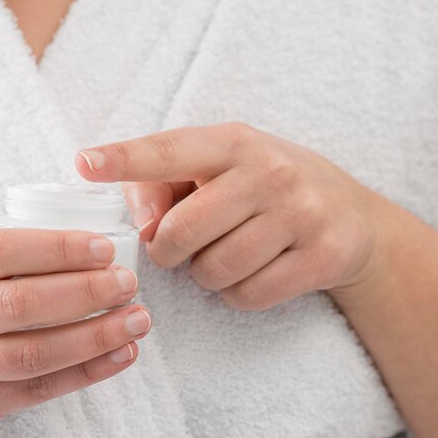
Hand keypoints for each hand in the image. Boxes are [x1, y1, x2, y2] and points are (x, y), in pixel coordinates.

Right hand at [0, 228, 151, 437]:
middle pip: (19, 303)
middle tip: (128, 284)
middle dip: (84, 292)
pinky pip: (36, 390)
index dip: (55, 247)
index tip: (102, 247)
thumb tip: (81, 248)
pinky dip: (85, 373)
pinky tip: (120, 356)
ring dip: (94, 336)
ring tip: (137, 320)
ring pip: (33, 352)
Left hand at [74, 122, 385, 311]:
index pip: (168, 151)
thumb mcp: (218, 167)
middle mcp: (269, 171)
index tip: (85, 163)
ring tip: (223, 255)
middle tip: (178, 247)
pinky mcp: (322, 256)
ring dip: (205, 276)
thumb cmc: (263, 188)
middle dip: (167, 251)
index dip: (124, 159)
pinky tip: (253, 272)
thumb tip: (144, 224)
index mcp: (233, 142)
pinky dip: (238, 294)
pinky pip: (248, 295)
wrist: (353, 216)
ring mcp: (301, 213)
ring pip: (212, 271)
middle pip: (180, 232)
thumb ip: (163, 184)